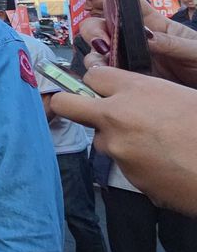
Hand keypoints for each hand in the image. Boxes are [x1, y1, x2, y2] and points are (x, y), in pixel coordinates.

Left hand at [49, 58, 196, 215]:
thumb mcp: (184, 96)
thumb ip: (150, 93)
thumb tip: (135, 96)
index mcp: (136, 90)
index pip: (93, 75)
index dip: (98, 83)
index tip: (105, 89)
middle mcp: (116, 116)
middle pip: (66, 104)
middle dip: (71, 104)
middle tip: (89, 111)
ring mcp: (117, 149)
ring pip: (99, 139)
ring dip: (116, 139)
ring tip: (154, 145)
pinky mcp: (126, 176)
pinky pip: (122, 163)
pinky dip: (136, 162)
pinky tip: (163, 163)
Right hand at [80, 0, 196, 85]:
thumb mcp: (195, 51)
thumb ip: (171, 43)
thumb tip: (147, 37)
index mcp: (157, 27)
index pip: (132, 6)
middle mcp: (138, 42)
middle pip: (104, 27)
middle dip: (94, 31)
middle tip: (102, 44)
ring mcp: (132, 62)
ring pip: (100, 53)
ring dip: (94, 57)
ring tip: (101, 65)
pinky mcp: (129, 81)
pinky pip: (107, 77)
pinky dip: (98, 77)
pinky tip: (103, 79)